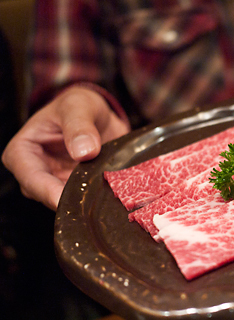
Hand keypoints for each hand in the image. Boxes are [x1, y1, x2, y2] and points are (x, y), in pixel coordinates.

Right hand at [1, 86, 129, 210]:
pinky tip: (114, 193)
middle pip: (47, 196)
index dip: (47, 191)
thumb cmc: (78, 106)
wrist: (99, 114)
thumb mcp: (78, 106)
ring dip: (86, 200)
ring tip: (107, 194)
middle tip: (93, 202)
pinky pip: (85, 199)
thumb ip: (79, 125)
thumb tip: (84, 152)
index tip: (66, 198)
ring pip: (67, 201)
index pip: (30, 178)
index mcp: (23, 152)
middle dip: (69, 199)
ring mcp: (57, 183)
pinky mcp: (77, 188)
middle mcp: (36, 172)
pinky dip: (97, 198)